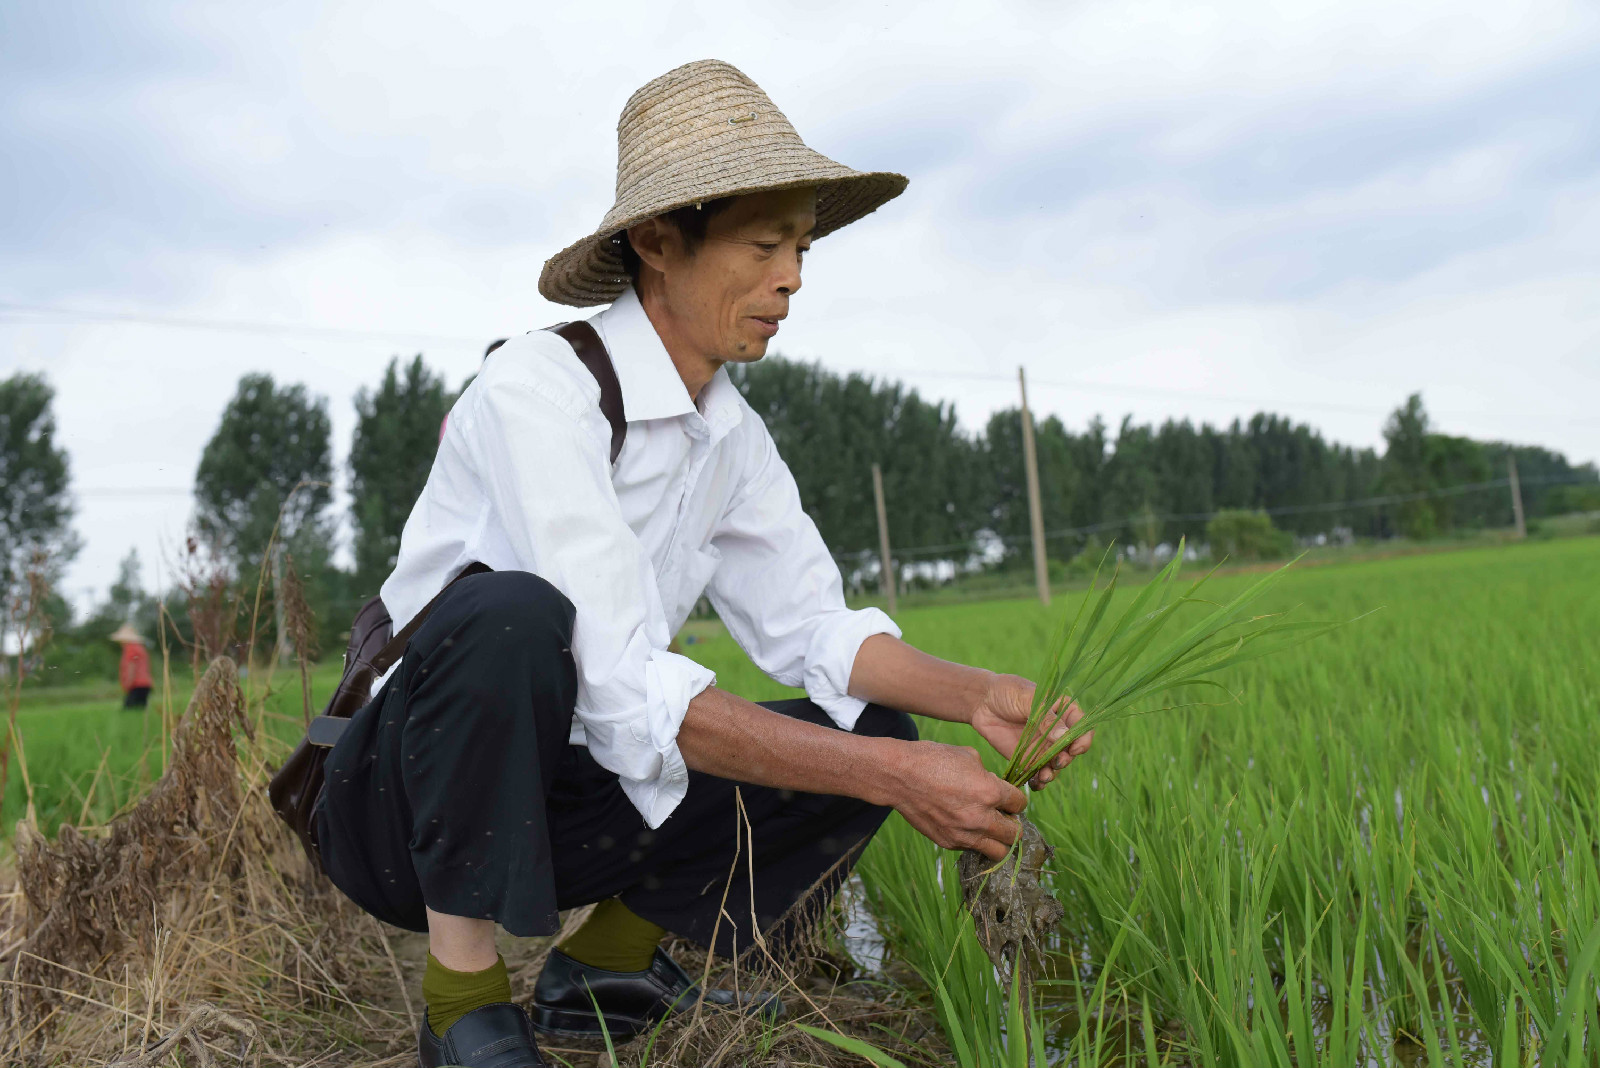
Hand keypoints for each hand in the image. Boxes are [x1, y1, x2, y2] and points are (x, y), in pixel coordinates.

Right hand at [885, 740, 1027, 860]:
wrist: (900, 776)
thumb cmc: (934, 759)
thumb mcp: (969, 757)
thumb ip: (989, 777)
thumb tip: (996, 788)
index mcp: (989, 792)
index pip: (1020, 804)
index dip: (1016, 799)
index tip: (1009, 797)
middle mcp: (980, 818)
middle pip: (1015, 834)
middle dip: (1012, 823)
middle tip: (1003, 815)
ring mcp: (964, 834)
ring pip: (999, 851)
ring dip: (999, 840)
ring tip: (990, 828)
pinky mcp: (949, 842)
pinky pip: (973, 849)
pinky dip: (975, 841)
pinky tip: (967, 827)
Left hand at [969, 673, 1092, 788]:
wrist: (982, 700)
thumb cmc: (1008, 691)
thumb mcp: (1028, 699)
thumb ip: (1046, 718)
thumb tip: (1065, 737)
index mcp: (1063, 710)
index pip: (1082, 726)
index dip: (1083, 739)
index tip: (1075, 748)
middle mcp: (1057, 731)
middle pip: (1070, 750)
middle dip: (1066, 759)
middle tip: (1057, 762)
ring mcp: (1043, 745)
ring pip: (1055, 765)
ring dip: (1053, 773)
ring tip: (1044, 776)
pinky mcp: (1027, 757)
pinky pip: (1037, 773)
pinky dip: (1038, 781)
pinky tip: (1035, 784)